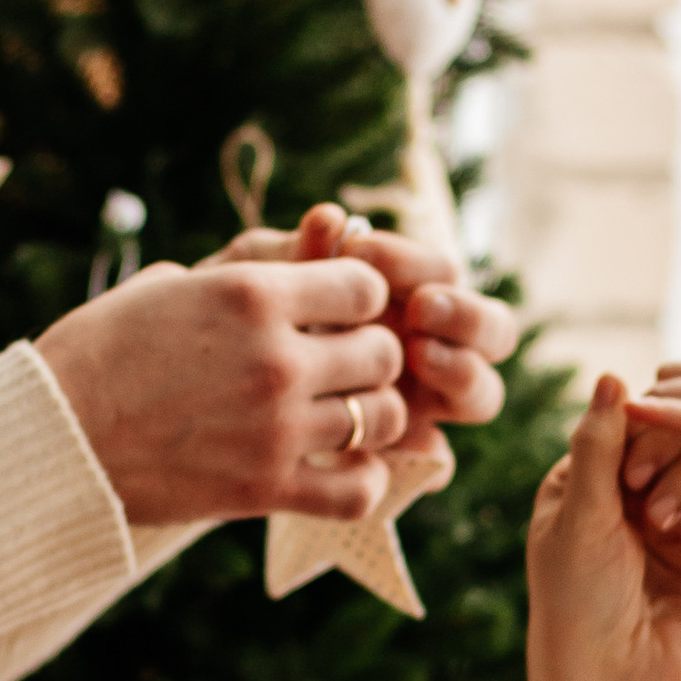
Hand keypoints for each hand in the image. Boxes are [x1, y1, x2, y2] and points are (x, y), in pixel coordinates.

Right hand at [37, 250, 405, 523]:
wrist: (51, 438)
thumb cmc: (99, 352)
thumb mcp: (165, 287)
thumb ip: (239, 275)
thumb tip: (295, 264)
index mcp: (250, 294)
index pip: (364, 286)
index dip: (357, 300)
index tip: (334, 315)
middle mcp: (275, 358)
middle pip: (383, 352)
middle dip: (369, 357)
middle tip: (339, 369)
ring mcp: (276, 428)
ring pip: (383, 417)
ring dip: (371, 415)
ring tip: (341, 418)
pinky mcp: (265, 490)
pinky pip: (359, 491)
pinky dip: (365, 482)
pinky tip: (342, 470)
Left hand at [230, 202, 520, 452]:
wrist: (189, 390)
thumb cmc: (227, 323)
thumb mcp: (251, 284)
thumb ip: (293, 257)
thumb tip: (330, 219)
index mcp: (402, 295)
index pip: (440, 273)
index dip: (414, 263)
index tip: (362, 253)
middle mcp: (426, 347)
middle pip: (490, 332)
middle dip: (465, 315)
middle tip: (421, 308)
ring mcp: (419, 402)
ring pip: (479, 393)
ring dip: (462, 371)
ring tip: (421, 357)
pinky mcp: (398, 455)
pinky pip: (436, 461)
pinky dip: (430, 452)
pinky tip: (402, 440)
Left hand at [527, 377, 680, 680]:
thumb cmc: (579, 602)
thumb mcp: (582, 517)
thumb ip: (600, 446)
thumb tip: (612, 374)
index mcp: (586, 486)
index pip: (630, 430)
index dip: (644, 438)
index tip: (636, 475)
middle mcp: (632, 502)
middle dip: (678, 474)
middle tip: (655, 520)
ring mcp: (675, 531)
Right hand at [621, 328, 680, 517]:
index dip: (664, 415)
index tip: (626, 411)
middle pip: (672, 401)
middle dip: (642, 430)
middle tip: (620, 473)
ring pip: (665, 387)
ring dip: (640, 414)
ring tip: (614, 455)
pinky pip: (669, 382)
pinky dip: (651, 400)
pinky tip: (632, 426)